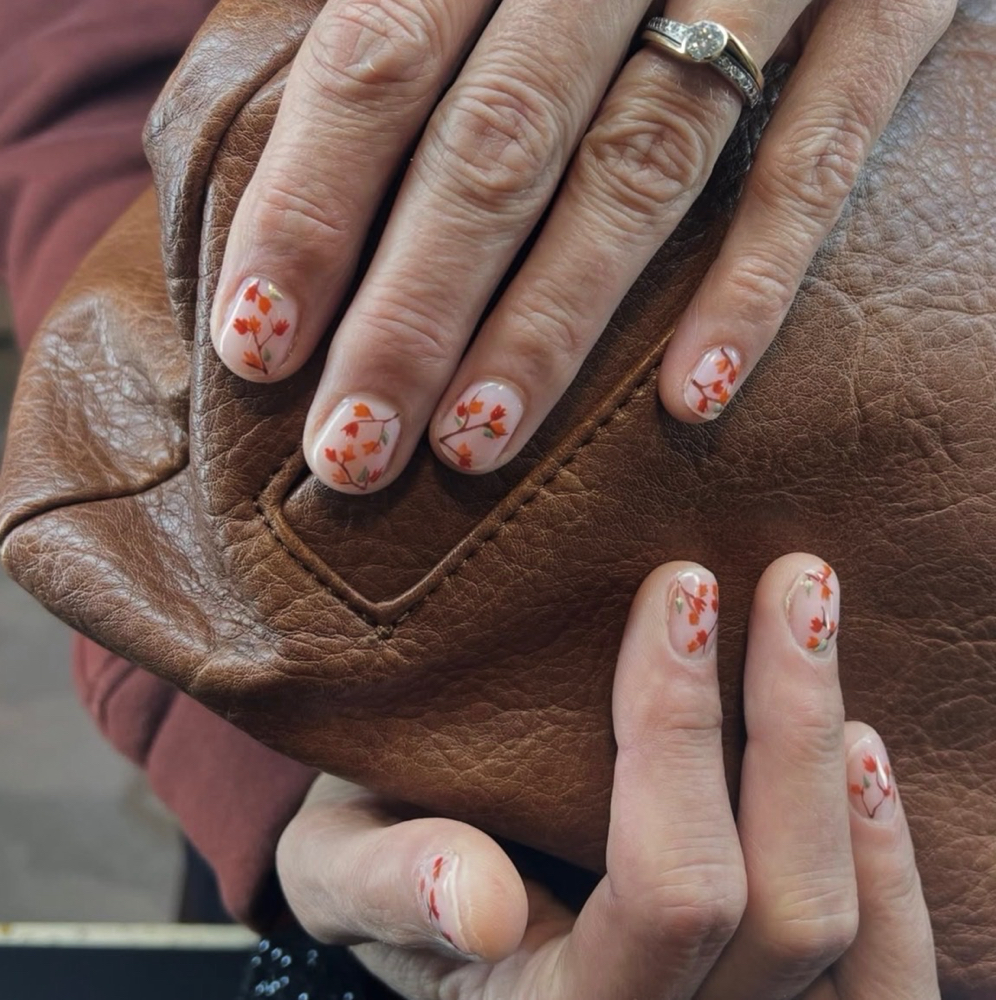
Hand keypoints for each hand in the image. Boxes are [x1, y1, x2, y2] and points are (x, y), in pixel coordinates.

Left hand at [210, 0, 954, 492]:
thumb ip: (412, 21)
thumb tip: (300, 162)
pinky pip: (818, 159)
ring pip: (640, 166)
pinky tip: (694, 399)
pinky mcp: (888, 8)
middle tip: (351, 449)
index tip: (255, 346)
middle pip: (494, 142)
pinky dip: (756, 281)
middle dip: (410, 311)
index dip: (308, 211)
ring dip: (550, 322)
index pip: (374, 64)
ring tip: (474, 445)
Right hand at [276, 555, 938, 998]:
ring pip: (844, 940)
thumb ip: (388, 886)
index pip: (666, 892)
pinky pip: (882, 979)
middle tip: (791, 582)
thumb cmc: (372, 852)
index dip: (683, 734)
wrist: (422, 875)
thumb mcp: (336, 862)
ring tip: (821, 635)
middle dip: (789, 727)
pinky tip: (866, 756)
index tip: (684, 589)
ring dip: (843, 780)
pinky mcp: (768, 994)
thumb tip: (475, 900)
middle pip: (783, 915)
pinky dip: (889, 867)